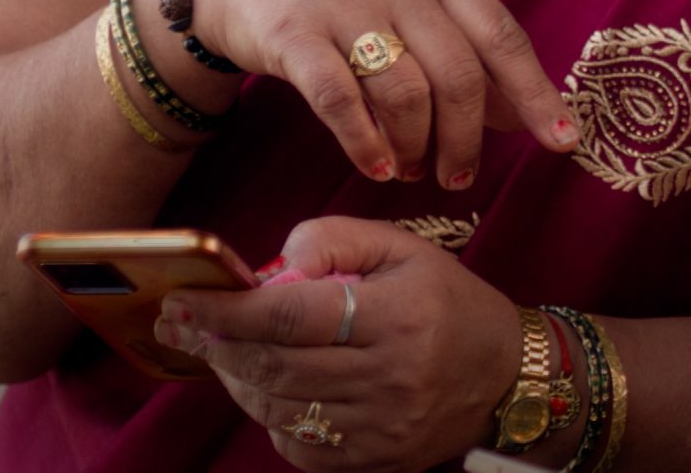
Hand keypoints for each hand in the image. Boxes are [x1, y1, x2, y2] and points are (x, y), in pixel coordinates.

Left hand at [160, 218, 524, 470]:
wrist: (507, 377)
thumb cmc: (448, 302)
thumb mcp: (404, 248)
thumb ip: (337, 238)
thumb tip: (277, 261)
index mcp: (398, 314)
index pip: (291, 314)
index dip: (228, 308)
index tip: (184, 300)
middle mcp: (390, 375)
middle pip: (275, 365)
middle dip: (216, 343)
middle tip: (183, 324)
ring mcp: (382, 426)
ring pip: (278, 407)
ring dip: (236, 379)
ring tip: (224, 351)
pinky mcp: (377, 459)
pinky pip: (299, 446)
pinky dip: (271, 417)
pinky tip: (269, 389)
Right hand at [182, 0, 576, 186]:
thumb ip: (458, 43)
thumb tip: (517, 111)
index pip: (501, 36)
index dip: (535, 93)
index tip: (562, 141)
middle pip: (458, 74)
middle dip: (466, 138)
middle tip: (459, 176)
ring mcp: (343, 3)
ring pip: (405, 93)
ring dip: (416, 146)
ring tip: (411, 170)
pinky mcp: (292, 32)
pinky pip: (341, 100)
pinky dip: (365, 143)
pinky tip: (375, 167)